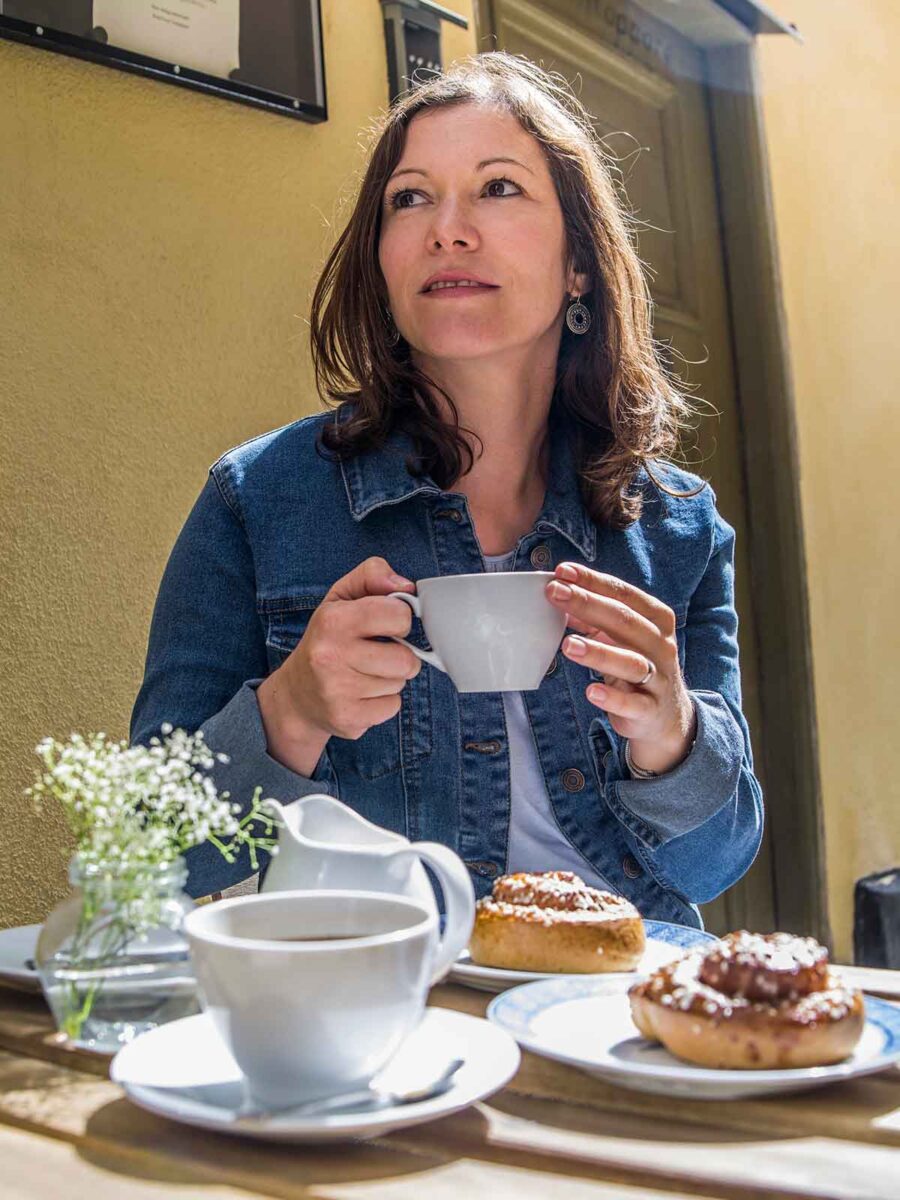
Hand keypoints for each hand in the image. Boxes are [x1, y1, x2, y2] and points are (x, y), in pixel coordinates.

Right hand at [257, 557, 420, 774]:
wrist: (296, 695)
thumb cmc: (326, 639)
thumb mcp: (340, 597)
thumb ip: (372, 575)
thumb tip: (406, 585)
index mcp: (333, 620)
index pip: (399, 615)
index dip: (399, 619)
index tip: (386, 624)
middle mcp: (331, 656)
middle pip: (406, 659)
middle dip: (400, 655)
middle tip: (379, 653)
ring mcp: (338, 691)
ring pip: (400, 683)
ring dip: (390, 679)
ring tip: (365, 673)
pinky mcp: (347, 719)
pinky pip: (392, 707)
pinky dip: (383, 702)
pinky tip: (361, 694)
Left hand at [545, 562, 696, 774]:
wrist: (665, 715)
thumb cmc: (637, 665)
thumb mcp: (620, 638)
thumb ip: (594, 619)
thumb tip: (561, 595)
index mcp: (656, 620)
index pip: (624, 594)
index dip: (594, 581)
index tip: (562, 571)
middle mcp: (661, 646)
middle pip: (625, 621)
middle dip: (588, 604)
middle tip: (556, 593)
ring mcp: (658, 679)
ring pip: (631, 662)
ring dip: (599, 652)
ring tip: (569, 645)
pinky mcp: (649, 709)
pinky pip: (633, 704)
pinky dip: (612, 698)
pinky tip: (591, 691)